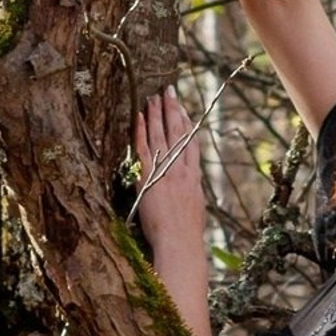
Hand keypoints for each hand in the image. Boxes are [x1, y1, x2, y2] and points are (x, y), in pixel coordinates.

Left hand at [133, 89, 206, 260]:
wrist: (180, 244)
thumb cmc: (186, 238)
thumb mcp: (195, 215)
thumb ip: (191, 200)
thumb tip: (189, 197)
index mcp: (194, 181)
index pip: (192, 146)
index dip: (188, 126)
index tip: (184, 111)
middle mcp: (182, 172)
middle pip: (179, 134)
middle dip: (175, 110)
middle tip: (170, 91)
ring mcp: (166, 173)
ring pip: (163, 136)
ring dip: (158, 114)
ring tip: (155, 96)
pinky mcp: (149, 177)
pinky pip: (144, 148)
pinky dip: (142, 130)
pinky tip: (140, 115)